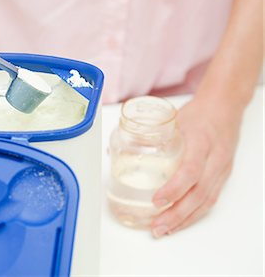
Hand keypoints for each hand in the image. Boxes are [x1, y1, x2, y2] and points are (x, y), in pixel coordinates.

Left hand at [151, 97, 241, 237]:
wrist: (225, 108)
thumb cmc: (197, 114)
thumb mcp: (173, 119)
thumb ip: (146, 136)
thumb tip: (114, 151)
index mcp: (201, 141)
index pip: (190, 169)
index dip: (174, 188)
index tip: (156, 199)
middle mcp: (214, 158)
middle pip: (199, 192)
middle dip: (177, 213)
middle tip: (157, 225)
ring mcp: (221, 170)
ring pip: (206, 201)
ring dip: (184, 219)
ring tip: (163, 229)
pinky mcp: (222, 177)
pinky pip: (210, 200)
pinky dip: (194, 214)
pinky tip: (179, 222)